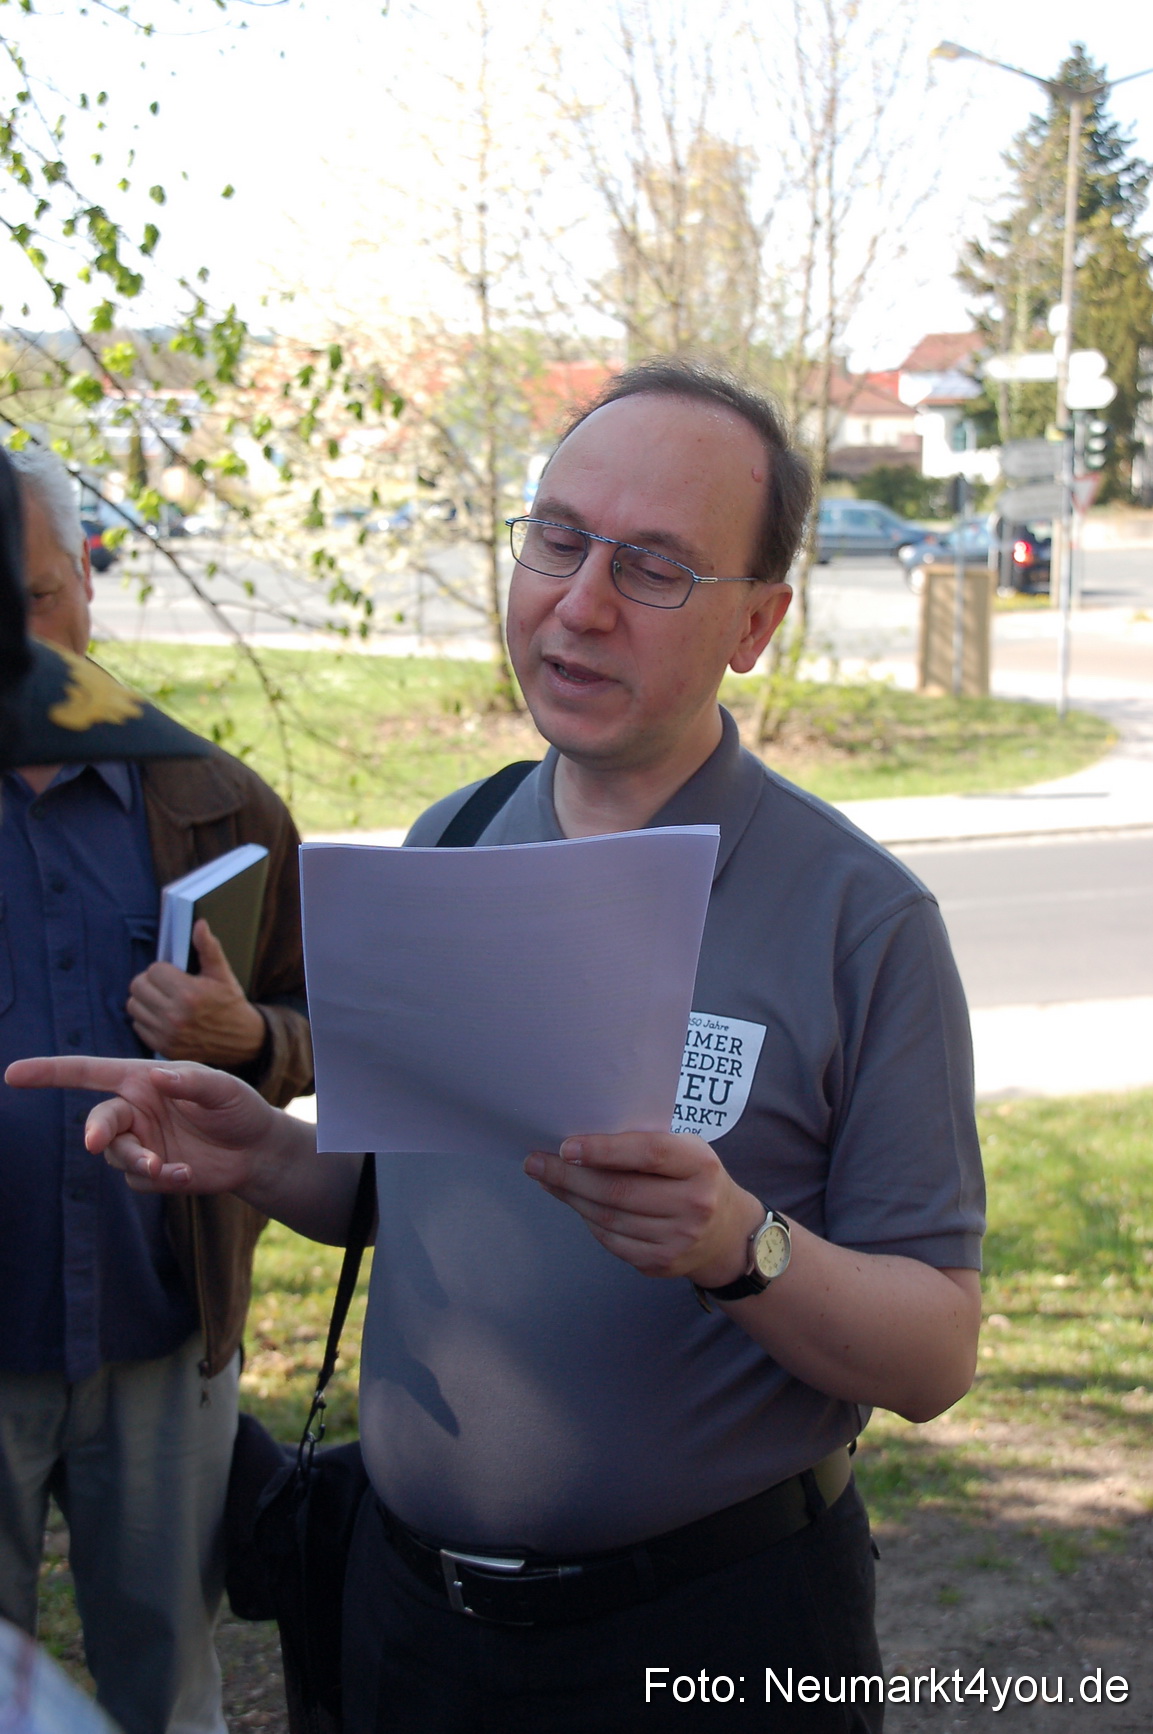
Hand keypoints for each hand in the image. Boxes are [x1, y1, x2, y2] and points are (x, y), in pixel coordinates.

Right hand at [4, 1056, 278, 1193]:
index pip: (88, 1073)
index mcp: (142, 1080)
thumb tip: (158, 1077)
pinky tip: (187, 1174)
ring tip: (169, 1165)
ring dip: (139, 1161)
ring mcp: (140, 1143)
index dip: (49, 1072)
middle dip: (96, 1133)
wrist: (255, 1149)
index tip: (13, 1074)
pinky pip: (139, 1178)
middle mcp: (134, 1111)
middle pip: (98, 1123)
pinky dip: (160, 1177)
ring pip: (117, 1157)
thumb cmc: (237, 1108)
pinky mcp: (150, 1172)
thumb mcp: (222, 1089)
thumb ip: (192, 1083)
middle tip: (97, 1143)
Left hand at [128, 919, 266, 1065]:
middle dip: (149, 981)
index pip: (154, 970)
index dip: (163, 969)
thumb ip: (208, 948)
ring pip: (133, 1006)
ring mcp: (167, 1034)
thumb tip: (199, 924)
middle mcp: (174, 1016)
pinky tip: (162, 1015)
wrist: (241, 1040)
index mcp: (189, 994)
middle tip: (164, 984)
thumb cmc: (230, 1003)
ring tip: (162, 998)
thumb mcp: (222, 974)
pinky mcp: (162, 1047)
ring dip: (145, 999)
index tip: (174, 973)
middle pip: (138, 987)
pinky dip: (146, 1019)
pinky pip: (137, 1025)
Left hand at [524, 1132, 763, 1284]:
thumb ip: (645, 1146)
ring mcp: (677, 1239)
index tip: (566, 1146)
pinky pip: (611, 1240)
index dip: (604, 1150)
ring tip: (547, 1179)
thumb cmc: (695, 1179)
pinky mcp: (660, 1263)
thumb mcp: (686, 1151)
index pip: (649, 1154)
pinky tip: (576, 1203)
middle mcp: (693, 1204)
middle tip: (536, 1162)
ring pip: (608, 1218)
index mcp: (700, 1165)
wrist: (727, 1234)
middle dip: (569, 1176)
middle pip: (618, 1191)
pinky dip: (588, 1219)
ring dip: (571, 1197)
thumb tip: (580, 1142)